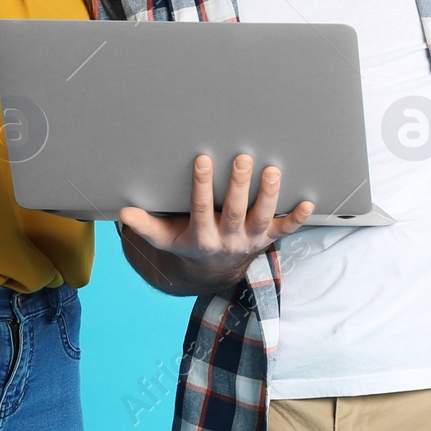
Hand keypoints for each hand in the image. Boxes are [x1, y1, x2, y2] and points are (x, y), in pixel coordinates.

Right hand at [119, 154, 313, 290]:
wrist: (213, 272)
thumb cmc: (187, 242)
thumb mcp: (164, 238)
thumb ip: (146, 225)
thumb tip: (123, 213)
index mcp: (201, 237)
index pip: (201, 208)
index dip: (202, 185)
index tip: (203, 159)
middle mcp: (228, 239)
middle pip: (235, 211)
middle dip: (239, 185)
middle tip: (243, 158)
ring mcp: (250, 239)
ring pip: (261, 218)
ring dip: (268, 195)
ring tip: (272, 170)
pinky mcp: (267, 239)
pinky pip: (285, 230)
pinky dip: (297, 218)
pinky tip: (308, 203)